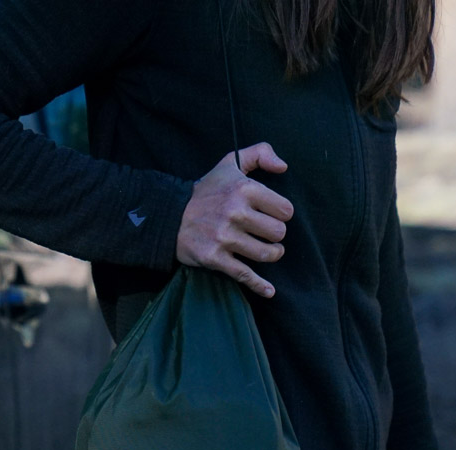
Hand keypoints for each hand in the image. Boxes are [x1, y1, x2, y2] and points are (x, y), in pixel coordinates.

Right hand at [176, 144, 294, 298]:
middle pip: (278, 233)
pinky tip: (269, 291)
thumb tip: (283, 166)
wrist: (170, 215)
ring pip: (266, 254)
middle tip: (268, 234)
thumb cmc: (207, 190)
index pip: (285, 209)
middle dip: (276, 235)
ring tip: (269, 251)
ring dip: (272, 254)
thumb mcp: (230, 163)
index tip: (272, 214)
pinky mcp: (215, 258)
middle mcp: (235, 213)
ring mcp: (225, 238)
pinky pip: (245, 275)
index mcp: (244, 189)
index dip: (282, 214)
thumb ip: (260, 153)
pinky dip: (259, 285)